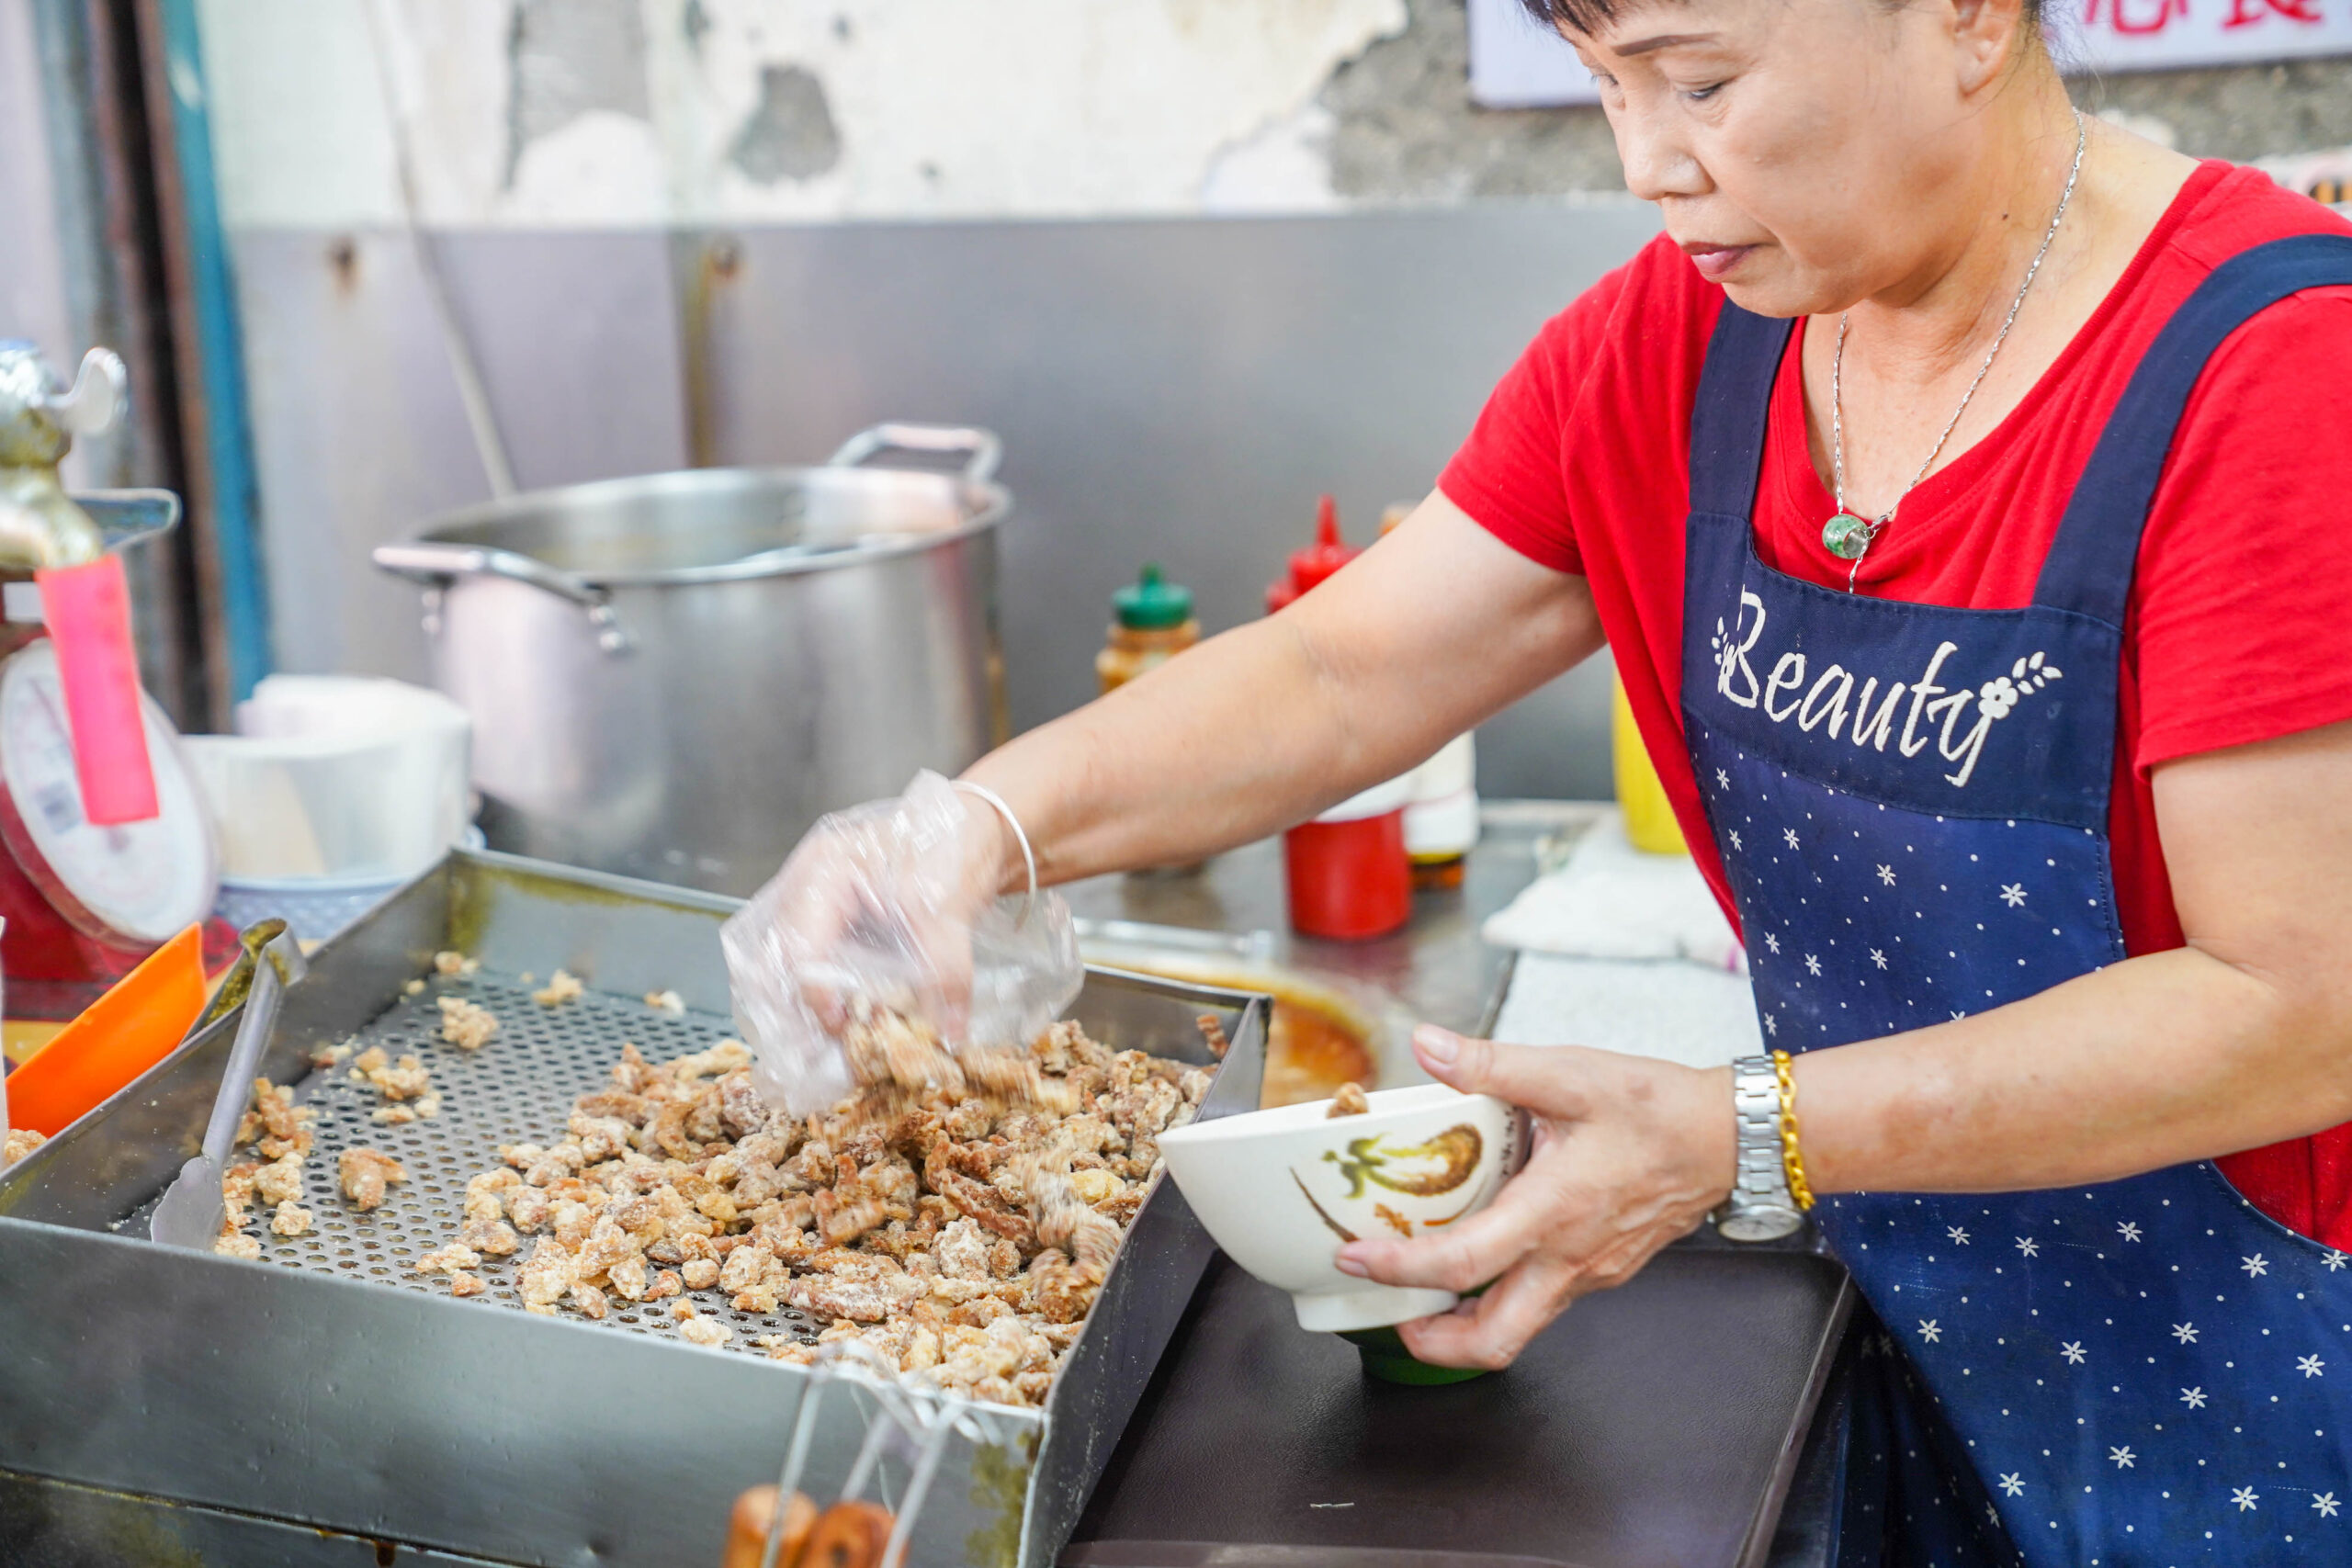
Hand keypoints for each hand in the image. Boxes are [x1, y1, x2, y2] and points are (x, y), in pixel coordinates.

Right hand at [721, 773, 1020, 1103]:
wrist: (973, 830)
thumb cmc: (951, 849)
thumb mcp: (949, 911)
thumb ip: (947, 973)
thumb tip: (949, 1035)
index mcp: (826, 870)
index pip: (799, 944)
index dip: (814, 994)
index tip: (841, 1028)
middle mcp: (805, 886)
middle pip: (775, 960)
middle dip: (791, 1011)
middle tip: (815, 1053)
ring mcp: (811, 903)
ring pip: (781, 967)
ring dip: (799, 1010)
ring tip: (823, 1049)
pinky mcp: (827, 922)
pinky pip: (805, 964)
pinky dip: (816, 997)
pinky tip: (836, 1026)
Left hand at [1334, 1026, 1735, 1369]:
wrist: (1728, 1137)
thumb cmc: (1657, 1109)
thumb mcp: (1570, 1073)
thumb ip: (1492, 1065)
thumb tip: (1429, 1047)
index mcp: (1553, 1212)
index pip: (1462, 1264)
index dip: (1400, 1270)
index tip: (1357, 1260)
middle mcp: (1569, 1258)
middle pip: (1494, 1340)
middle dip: (1432, 1343)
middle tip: (1388, 1311)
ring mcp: (1589, 1272)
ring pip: (1519, 1326)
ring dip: (1465, 1322)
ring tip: (1422, 1290)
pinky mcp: (1602, 1269)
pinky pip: (1543, 1299)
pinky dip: (1501, 1294)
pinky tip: (1482, 1254)